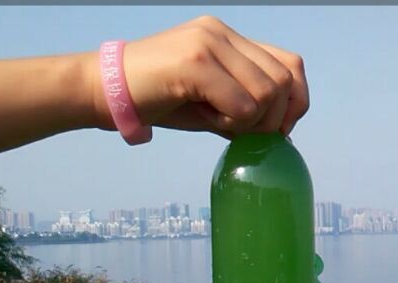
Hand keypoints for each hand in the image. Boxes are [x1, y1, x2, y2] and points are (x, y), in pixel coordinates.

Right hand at [90, 16, 308, 137]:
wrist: (103, 91)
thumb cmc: (158, 101)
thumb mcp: (212, 102)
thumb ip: (246, 108)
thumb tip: (281, 133)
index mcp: (230, 37)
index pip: (291, 65)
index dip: (294, 103)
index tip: (275, 129)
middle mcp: (222, 33)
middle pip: (284, 81)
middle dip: (273, 119)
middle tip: (242, 131)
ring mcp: (209, 43)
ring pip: (267, 94)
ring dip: (249, 121)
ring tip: (216, 118)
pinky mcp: (195, 62)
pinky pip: (242, 105)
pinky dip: (230, 121)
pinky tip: (205, 116)